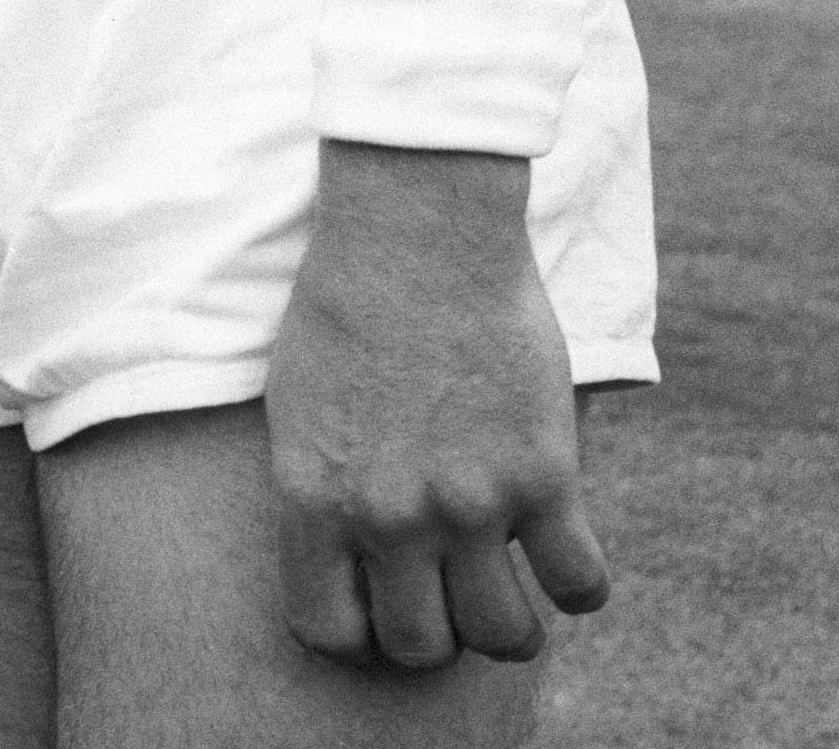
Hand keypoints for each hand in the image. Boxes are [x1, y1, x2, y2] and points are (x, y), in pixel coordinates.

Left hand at [266, 141, 606, 670]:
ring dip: (508, 621)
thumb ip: (322, 489)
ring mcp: (468, 502)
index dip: (357, 629)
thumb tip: (348, 559)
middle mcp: (387, 513)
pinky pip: (580, 586)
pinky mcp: (541, 477)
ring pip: (505, 636)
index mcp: (312, 493)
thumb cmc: (344, 305)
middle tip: (446, 589)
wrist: (414, 231)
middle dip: (435, 630)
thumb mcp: (297, 403)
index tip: (377, 602)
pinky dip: (579, 582)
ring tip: (505, 580)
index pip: (327, 628)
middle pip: (421, 647)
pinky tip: (561, 545)